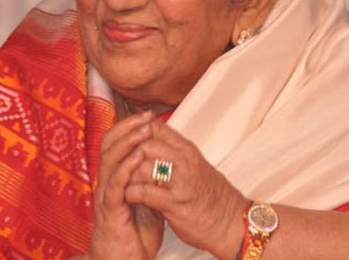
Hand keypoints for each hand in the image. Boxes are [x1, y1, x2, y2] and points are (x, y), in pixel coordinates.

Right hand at [87, 111, 164, 259]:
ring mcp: (106, 194)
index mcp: (116, 177)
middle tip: (146, 115)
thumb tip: (165, 167)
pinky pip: (115, 183)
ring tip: (143, 130)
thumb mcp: (149, 203)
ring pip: (110, 159)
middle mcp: (107, 181)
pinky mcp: (109, 209)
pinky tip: (137, 158)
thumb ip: (152, 183)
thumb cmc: (135, 236)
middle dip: (127, 126)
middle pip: (108, 143)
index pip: (116, 142)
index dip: (130, 126)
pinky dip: (125, 168)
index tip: (149, 115)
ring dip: (127, 142)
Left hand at [124, 120, 248, 259]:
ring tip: (121, 182)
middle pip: (145, 143)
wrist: (231, 221)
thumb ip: (172, 150)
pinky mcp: (176, 204)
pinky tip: (129, 196)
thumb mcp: (193, 164)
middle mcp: (184, 161)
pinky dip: (132, 193)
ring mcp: (180, 182)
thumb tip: (149, 137)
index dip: (134, 132)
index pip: (154, 127)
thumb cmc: (209, 194)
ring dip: (127, 174)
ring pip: (143, 166)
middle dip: (127, 153)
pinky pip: (146, 192)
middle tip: (117, 165)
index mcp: (186, 149)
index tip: (124, 144)